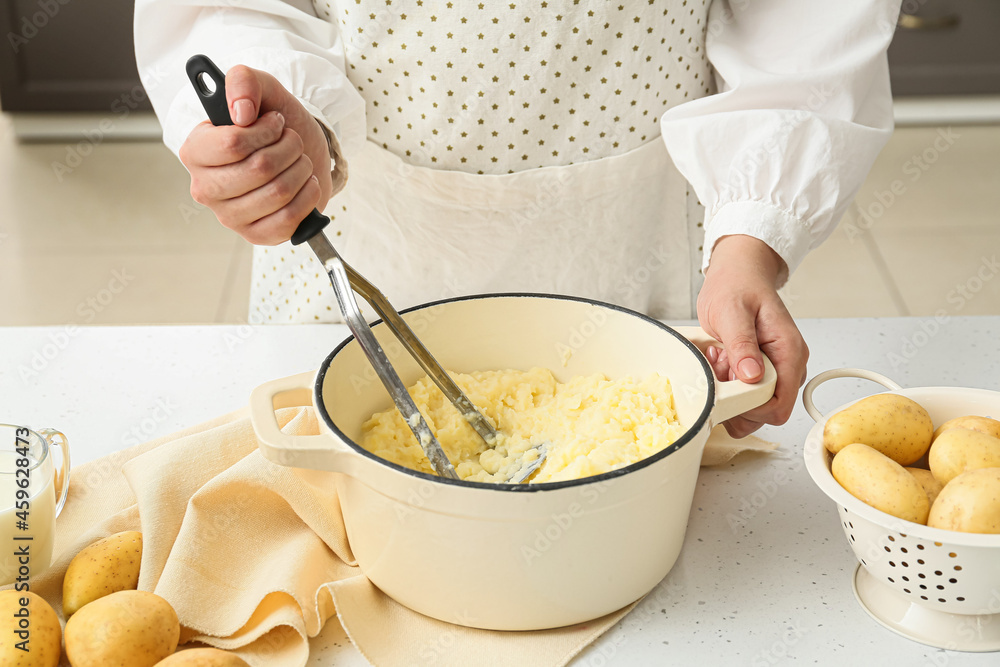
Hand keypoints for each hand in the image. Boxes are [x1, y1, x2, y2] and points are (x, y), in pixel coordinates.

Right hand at [179, 65, 332, 243]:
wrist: (300, 154)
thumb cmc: (275, 125)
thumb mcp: (262, 90)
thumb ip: (243, 81)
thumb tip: (241, 111)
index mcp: (195, 151)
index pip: (233, 143)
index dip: (265, 130)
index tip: (275, 123)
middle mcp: (205, 187)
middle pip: (260, 169)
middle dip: (289, 148)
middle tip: (291, 141)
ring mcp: (229, 216)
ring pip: (278, 193)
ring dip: (301, 169)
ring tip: (299, 160)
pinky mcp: (255, 235)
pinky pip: (289, 219)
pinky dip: (307, 196)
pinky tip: (305, 184)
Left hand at [696, 235, 808, 437]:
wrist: (737, 273)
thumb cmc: (737, 286)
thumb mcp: (732, 312)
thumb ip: (742, 345)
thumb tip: (752, 376)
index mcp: (789, 352)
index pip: (779, 405)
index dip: (750, 408)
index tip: (728, 390)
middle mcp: (788, 364)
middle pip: (767, 411)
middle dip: (738, 399)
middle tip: (720, 369)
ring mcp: (776, 368)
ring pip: (755, 406)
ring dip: (731, 392)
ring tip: (720, 362)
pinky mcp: (762, 369)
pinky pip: (746, 393)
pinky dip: (729, 385)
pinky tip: (722, 363)